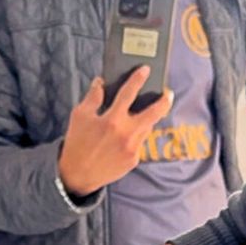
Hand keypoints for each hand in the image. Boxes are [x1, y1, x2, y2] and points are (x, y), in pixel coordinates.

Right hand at [58, 68, 172, 196]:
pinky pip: (139, 142)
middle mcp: (125, 134)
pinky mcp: (133, 160)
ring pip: (147, 128)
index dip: (138, 79)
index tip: (145, 69)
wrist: (78, 175)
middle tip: (168, 93)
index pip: (128, 93)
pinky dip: (134, 135)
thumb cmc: (77, 143)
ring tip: (146, 111)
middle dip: (164, 101)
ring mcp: (132, 148)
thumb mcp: (79, 116)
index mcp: (111, 120)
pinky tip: (127, 134)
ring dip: (147, 118)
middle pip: (154, 113)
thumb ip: (93, 97)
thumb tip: (101, 82)